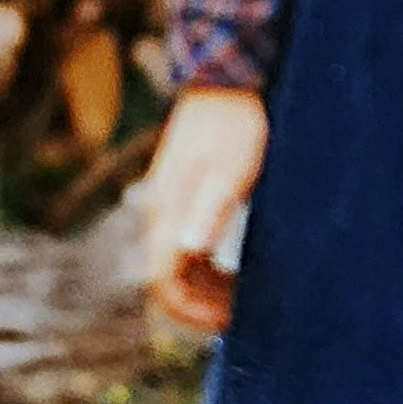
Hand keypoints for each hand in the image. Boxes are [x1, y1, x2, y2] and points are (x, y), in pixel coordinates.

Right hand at [140, 85, 267, 336]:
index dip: (190, 310)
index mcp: (170, 211)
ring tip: (241, 296)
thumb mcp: (232, 169)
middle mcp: (161, 212)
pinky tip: (233, 268)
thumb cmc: (236, 124)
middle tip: (240, 315)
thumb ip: (211, 209)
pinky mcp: (182, 196)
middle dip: (199, 305)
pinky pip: (184, 246)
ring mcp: (169, 204)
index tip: (226, 321)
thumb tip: (190, 250)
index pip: (163, 281)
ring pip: (175, 264)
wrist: (227, 81)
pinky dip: (205, 267)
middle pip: (166, 279)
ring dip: (203, 288)